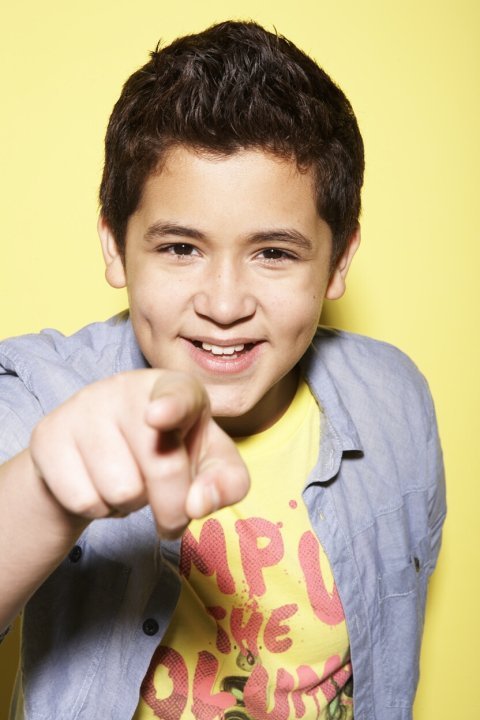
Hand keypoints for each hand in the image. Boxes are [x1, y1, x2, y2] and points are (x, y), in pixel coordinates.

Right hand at [29, 369, 249, 537]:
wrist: (98, 455)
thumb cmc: (168, 453)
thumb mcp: (210, 465)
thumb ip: (225, 482)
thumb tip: (197, 504)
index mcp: (176, 387)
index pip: (177, 395)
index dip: (171, 407)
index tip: (159, 417)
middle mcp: (127, 387)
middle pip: (161, 465)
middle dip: (173, 507)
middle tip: (170, 512)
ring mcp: (84, 406)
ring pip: (120, 490)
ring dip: (131, 505)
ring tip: (128, 481)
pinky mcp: (49, 434)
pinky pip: (82, 499)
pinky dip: (98, 509)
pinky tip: (98, 484)